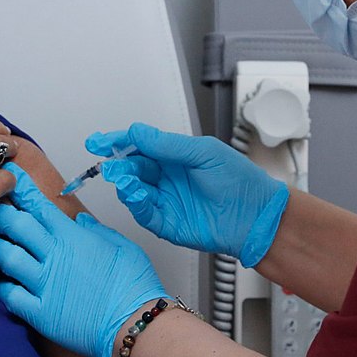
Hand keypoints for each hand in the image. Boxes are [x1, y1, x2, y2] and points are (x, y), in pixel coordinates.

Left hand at [0, 165, 167, 356]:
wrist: (134, 325)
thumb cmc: (134, 286)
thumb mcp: (122, 247)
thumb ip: (98, 231)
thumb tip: (81, 222)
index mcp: (73, 237)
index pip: (39, 206)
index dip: (22, 190)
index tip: (11, 178)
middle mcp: (54, 256)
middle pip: (15, 226)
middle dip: (1, 213)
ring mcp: (44, 284)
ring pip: (6, 257)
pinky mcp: (39, 312)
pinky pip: (9, 295)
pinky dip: (2, 285)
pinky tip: (1, 281)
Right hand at [87, 123, 287, 266]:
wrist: (257, 216)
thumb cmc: (240, 181)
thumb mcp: (204, 153)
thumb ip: (168, 145)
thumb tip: (137, 132)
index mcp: (175, 156)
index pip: (139, 146)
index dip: (118, 142)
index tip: (99, 141)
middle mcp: (167, 178)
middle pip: (132, 167)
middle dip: (118, 164)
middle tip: (110, 162)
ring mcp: (166, 200)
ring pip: (134, 190)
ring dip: (125, 183)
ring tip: (124, 178)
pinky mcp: (167, 223)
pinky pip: (144, 213)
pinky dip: (136, 203)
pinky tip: (135, 194)